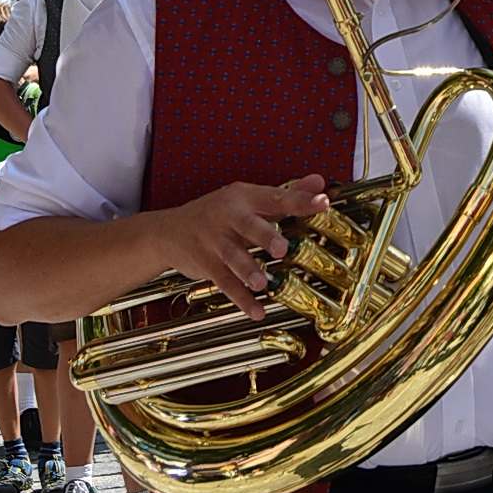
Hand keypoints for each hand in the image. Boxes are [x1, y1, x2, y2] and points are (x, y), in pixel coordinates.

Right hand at [156, 176, 329, 320]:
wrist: (169, 231)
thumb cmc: (217, 213)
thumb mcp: (248, 198)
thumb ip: (286, 192)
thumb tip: (319, 182)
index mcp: (243, 197)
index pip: (275, 197)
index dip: (300, 199)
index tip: (323, 201)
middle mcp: (228, 217)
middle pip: (248, 226)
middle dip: (264, 236)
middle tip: (281, 248)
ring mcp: (215, 242)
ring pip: (233, 257)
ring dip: (249, 270)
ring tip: (263, 283)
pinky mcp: (206, 265)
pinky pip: (224, 283)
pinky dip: (241, 299)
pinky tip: (257, 310)